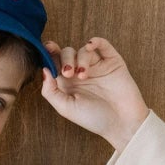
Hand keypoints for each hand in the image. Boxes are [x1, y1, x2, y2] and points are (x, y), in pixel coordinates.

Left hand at [40, 37, 149, 153]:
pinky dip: (95, 41)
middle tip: (69, 73)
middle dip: (65, 60)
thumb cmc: (94, 119)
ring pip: (83, 50)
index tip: (46, 51)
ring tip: (84, 75)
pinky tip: (90, 45)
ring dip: (80, 58)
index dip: (49, 55)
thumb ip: (51, 91)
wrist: (121, 123)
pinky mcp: (112, 62)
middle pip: (67, 53)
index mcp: (68, 84)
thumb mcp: (66, 108)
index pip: (55, 63)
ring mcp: (97, 66)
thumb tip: (43, 70)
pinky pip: (103, 44)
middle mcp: (80, 73)